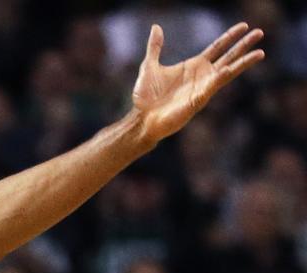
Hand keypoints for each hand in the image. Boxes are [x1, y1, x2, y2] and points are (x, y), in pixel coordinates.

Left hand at [131, 22, 263, 143]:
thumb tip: (156, 27)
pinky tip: (230, 69)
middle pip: (228, 56)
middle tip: (260, 32)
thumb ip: (155, 47)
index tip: (244, 26)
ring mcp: (202, 88)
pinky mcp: (198, 100)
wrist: (141, 119)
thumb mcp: (149, 66)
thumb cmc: (146, 97)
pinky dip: (221, 77)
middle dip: (244, 45)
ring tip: (260, 53)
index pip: (217, 47)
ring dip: (243, 63)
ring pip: (228, 72)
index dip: (230, 36)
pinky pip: (212, 87)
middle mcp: (202, 76)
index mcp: (193, 66)